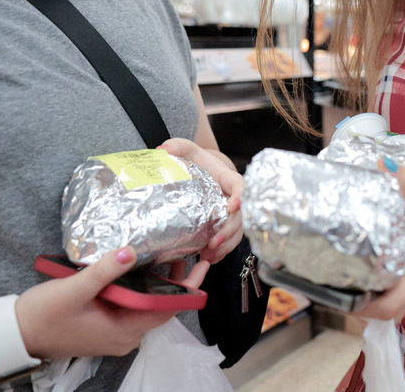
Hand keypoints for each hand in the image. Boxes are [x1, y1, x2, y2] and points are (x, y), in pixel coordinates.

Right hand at [15, 248, 209, 358]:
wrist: (16, 334)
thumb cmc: (43, 316)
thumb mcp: (74, 289)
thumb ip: (104, 271)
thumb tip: (131, 251)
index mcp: (124, 331)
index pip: (167, 308)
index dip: (187, 287)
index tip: (202, 265)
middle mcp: (125, 335)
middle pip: (161, 306)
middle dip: (176, 280)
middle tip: (187, 250)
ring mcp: (116, 331)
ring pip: (147, 304)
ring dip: (158, 281)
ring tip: (169, 253)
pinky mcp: (107, 324)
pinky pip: (132, 305)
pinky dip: (140, 286)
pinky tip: (139, 266)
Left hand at [157, 138, 243, 263]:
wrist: (203, 173)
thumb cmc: (198, 162)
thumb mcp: (188, 150)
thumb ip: (178, 146)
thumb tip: (163, 149)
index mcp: (229, 179)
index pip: (241, 187)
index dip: (241, 197)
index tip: (233, 206)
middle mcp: (235, 199)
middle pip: (240, 217)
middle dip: (229, 231)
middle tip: (213, 242)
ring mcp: (232, 215)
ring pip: (236, 233)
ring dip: (225, 246)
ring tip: (209, 256)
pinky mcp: (225, 227)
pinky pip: (229, 242)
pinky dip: (221, 252)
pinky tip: (209, 259)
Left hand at [355, 158, 404, 320]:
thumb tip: (383, 164)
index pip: (388, 308)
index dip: (363, 307)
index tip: (342, 293)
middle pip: (383, 314)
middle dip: (358, 305)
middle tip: (333, 283)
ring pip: (390, 308)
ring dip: (369, 299)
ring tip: (344, 278)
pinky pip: (398, 298)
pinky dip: (382, 292)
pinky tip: (367, 272)